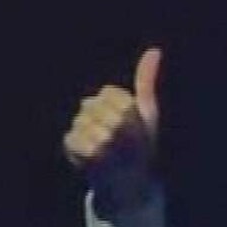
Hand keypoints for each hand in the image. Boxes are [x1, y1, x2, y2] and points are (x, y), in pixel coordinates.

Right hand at [61, 47, 162, 201]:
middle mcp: (90, 108)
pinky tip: (104, 159)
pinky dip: (98, 155)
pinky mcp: (70, 143)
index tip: (136, 127)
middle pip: (108, 112)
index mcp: (109, 98)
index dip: (129, 114)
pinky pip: (86, 144)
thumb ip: (145, 82)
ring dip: (113, 146)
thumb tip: (155, 50)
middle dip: (123, 131)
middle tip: (128, 145)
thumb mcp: (147, 114)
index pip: (115, 95)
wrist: (130, 176)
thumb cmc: (141, 145)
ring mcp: (79, 124)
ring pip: (98, 130)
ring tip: (117, 154)